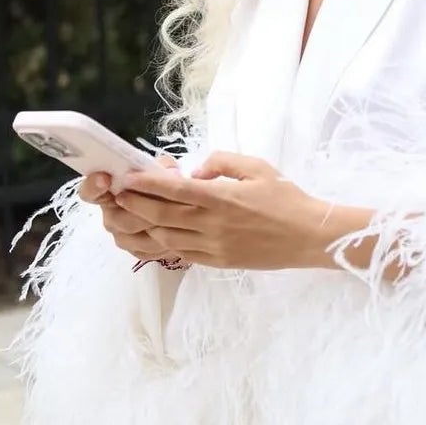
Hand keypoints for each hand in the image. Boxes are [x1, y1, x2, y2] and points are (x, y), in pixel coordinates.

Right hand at [78, 155, 183, 262]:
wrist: (180, 206)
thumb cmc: (163, 183)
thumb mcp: (162, 168)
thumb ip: (161, 167)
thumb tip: (170, 173)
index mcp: (108, 191)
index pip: (89, 191)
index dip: (93, 186)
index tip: (105, 178)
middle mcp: (111, 216)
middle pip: (118, 219)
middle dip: (142, 211)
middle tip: (164, 202)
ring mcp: (122, 236)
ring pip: (134, 238)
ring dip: (156, 227)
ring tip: (178, 217)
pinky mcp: (138, 252)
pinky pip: (148, 251)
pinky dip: (164, 242)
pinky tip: (179, 231)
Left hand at [110, 152, 337, 270]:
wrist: (309, 236)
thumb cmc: (286, 197)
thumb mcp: (258, 167)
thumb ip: (224, 162)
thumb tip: (197, 169)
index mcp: (222, 197)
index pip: (174, 189)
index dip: (146, 183)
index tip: (127, 177)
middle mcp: (212, 224)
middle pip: (161, 215)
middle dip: (134, 204)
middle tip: (117, 195)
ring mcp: (213, 246)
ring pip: (165, 238)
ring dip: (142, 227)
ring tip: (126, 215)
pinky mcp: (217, 262)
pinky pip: (180, 254)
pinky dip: (161, 245)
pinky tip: (150, 236)